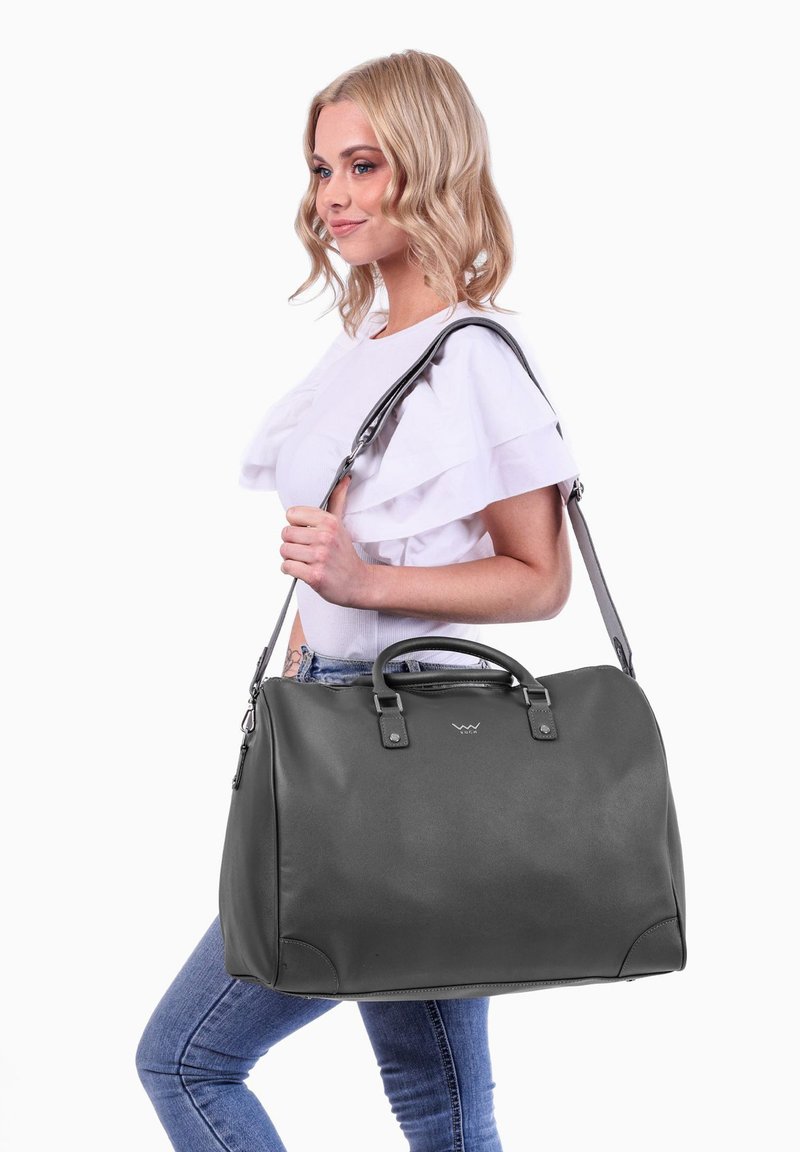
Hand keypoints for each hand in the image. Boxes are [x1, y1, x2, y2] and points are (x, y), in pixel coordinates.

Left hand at [280, 475, 370, 606]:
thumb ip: (338, 500)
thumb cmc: (345, 554)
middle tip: (305, 549)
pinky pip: (287, 567)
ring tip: (305, 560)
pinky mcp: (314, 575)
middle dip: (292, 543)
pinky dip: (290, 570)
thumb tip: (344, 479)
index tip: (306, 532)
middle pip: (285, 533)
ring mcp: (320, 557)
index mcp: (329, 522)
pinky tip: (303, 570)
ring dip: (290, 557)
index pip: (292, 514)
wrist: (357, 582)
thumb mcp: (341, 524)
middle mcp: (325, 537)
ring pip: (284, 550)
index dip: (296, 525)